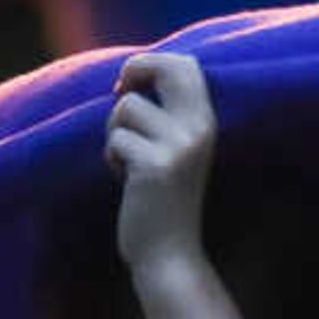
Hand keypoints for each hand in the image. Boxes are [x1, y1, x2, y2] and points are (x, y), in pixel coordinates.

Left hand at [108, 52, 218, 281]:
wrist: (170, 255)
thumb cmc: (163, 201)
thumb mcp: (174, 150)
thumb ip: (166, 115)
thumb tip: (130, 79)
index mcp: (206, 122)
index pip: (186, 64)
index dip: (151, 63)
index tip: (130, 85)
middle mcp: (199, 129)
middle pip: (164, 68)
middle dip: (132, 72)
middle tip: (117, 93)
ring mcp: (179, 147)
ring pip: (127, 107)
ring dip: (114, 132)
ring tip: (126, 160)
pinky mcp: (155, 166)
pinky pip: (116, 139)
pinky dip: (111, 158)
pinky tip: (125, 180)